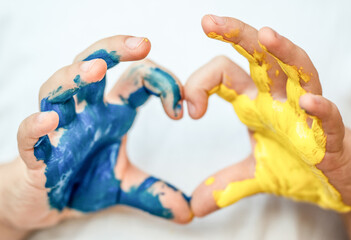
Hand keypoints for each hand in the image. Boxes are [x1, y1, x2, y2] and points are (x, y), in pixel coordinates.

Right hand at [1, 35, 191, 233]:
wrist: (45, 202)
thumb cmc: (82, 180)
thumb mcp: (124, 184)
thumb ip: (154, 193)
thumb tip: (188, 212)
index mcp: (110, 114)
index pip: (136, 80)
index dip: (162, 83)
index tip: (182, 108)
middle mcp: (84, 114)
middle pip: (91, 65)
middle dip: (113, 49)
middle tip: (143, 43)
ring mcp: (58, 130)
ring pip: (57, 90)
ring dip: (74, 76)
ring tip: (96, 69)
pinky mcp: (36, 155)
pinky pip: (28, 135)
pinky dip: (36, 125)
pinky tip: (50, 119)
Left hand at [186, 15, 350, 216]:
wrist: (337, 186)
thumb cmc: (299, 166)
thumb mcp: (255, 173)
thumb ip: (225, 182)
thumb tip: (194, 204)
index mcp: (257, 103)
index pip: (225, 74)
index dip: (201, 83)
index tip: (188, 107)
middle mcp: (279, 100)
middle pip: (260, 56)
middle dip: (236, 35)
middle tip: (209, 22)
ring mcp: (306, 114)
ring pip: (298, 72)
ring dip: (284, 53)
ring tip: (266, 35)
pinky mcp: (330, 136)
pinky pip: (327, 115)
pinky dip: (320, 107)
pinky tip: (308, 101)